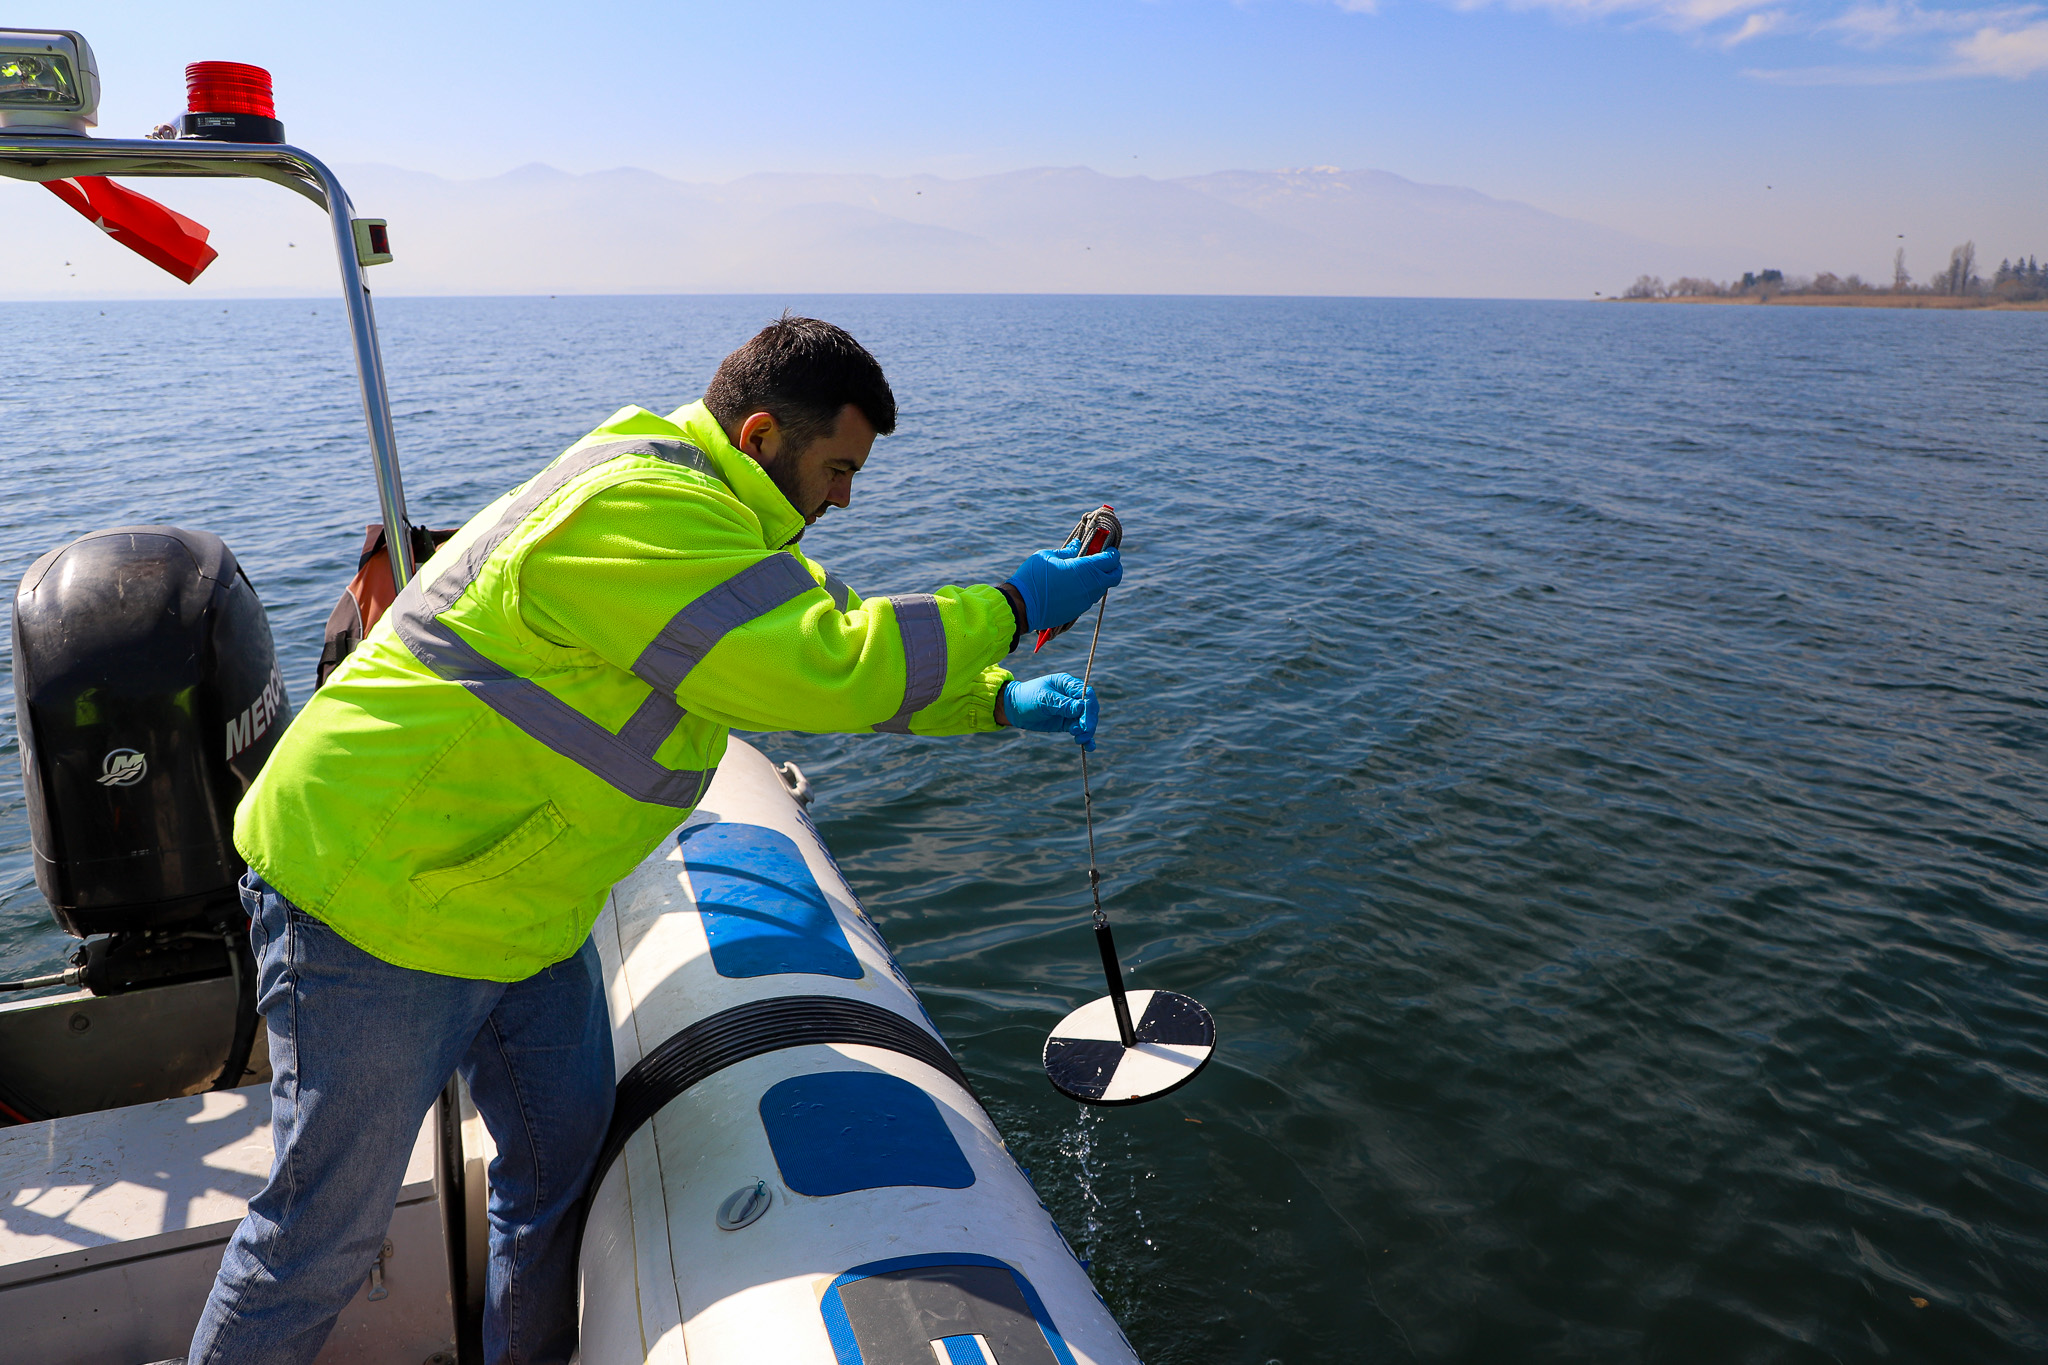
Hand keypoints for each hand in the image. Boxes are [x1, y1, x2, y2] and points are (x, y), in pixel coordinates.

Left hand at [1000, 674, 1100, 749]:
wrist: (1015, 709)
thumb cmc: (1027, 697)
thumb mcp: (1042, 699)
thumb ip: (1061, 703)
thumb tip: (1081, 708)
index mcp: (1068, 684)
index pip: (1087, 694)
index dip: (1089, 708)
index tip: (1085, 722)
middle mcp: (1073, 696)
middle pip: (1090, 708)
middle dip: (1089, 722)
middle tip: (1082, 732)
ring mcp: (1071, 710)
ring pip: (1087, 721)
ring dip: (1087, 731)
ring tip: (1079, 739)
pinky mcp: (1068, 723)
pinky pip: (1081, 730)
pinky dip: (1086, 738)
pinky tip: (1089, 747)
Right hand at [1005, 540, 1121, 632]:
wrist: (1022, 606)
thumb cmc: (1033, 577)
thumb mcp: (1048, 556)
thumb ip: (1067, 552)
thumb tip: (1078, 545)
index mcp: (1085, 569)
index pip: (1111, 559)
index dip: (1112, 552)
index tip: (1106, 548)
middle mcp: (1090, 586)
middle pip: (1115, 576)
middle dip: (1113, 566)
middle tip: (1103, 560)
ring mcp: (1085, 601)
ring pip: (1102, 588)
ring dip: (1099, 579)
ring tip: (1084, 572)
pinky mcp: (1078, 611)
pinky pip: (1090, 598)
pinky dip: (1088, 590)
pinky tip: (1074, 585)